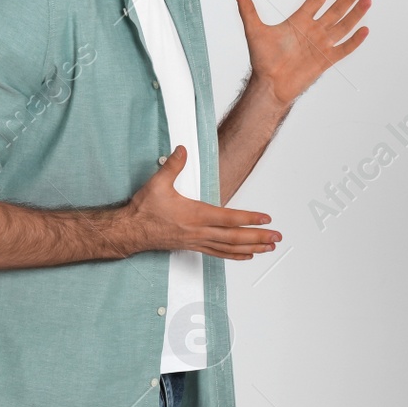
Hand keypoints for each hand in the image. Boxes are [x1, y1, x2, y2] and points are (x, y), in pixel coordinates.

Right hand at [122, 145, 280, 259]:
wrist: (131, 231)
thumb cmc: (144, 210)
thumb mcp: (158, 183)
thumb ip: (173, 165)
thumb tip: (182, 150)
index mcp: (195, 215)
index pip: (229, 218)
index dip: (249, 218)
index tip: (266, 219)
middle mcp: (200, 231)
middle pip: (235, 237)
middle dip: (259, 237)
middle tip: (276, 238)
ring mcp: (198, 241)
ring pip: (230, 248)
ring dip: (252, 248)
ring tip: (269, 248)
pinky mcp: (194, 246)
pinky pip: (219, 254)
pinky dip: (235, 256)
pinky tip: (247, 256)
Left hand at [235, 0, 369, 106]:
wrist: (270, 84)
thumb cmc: (263, 61)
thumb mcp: (255, 31)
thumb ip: (249, 12)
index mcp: (299, 22)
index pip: (316, 0)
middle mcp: (313, 32)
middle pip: (335, 10)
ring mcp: (321, 45)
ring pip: (343, 26)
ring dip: (355, 14)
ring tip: (366, 1)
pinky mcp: (325, 60)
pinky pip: (344, 49)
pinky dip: (354, 40)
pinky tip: (364, 30)